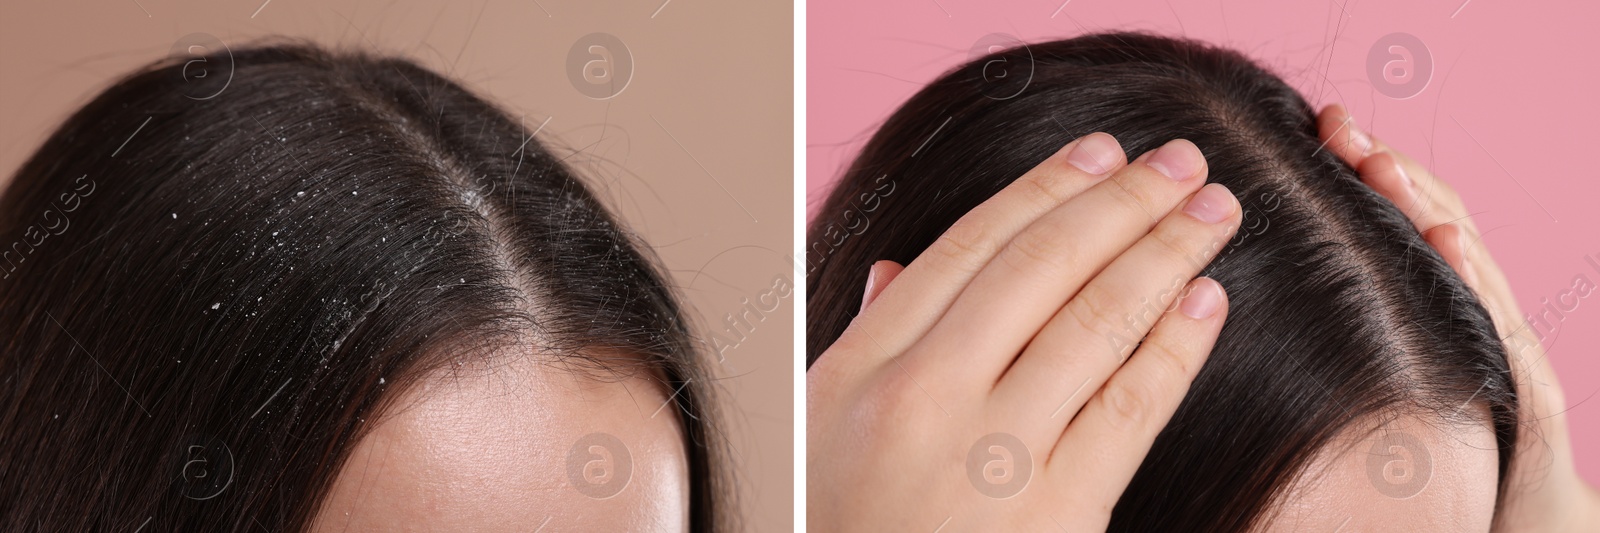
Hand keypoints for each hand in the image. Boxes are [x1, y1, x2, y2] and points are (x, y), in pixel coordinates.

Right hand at [807, 133, 1239, 530]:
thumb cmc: (838, 530)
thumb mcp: (815, 434)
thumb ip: (866, 344)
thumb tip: (901, 268)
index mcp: (859, 369)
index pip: (968, 249)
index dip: (1045, 188)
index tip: (1099, 153)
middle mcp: (924, 398)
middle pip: (1041, 268)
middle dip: (1123, 202)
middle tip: (1180, 162)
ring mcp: (994, 457)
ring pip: (1096, 322)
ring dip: (1166, 254)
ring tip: (1214, 214)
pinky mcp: (1060, 514)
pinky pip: (1132, 406)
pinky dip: (1177, 346)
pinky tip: (1206, 303)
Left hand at [1317, 104, 1599, 531]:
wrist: (1528, 530)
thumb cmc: (1443, 469)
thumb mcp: (1391, 388)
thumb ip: (1353, 339)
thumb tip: (1271, 296)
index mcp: (1437, 314)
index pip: (1401, 226)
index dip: (1361, 174)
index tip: (1312, 128)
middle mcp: (1475, 320)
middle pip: (1433, 227)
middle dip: (1387, 171)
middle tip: (1337, 124)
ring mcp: (1507, 353)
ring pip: (1466, 266)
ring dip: (1422, 206)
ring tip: (1377, 162)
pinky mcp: (1529, 398)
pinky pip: (1498, 332)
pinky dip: (1472, 280)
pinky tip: (1444, 241)